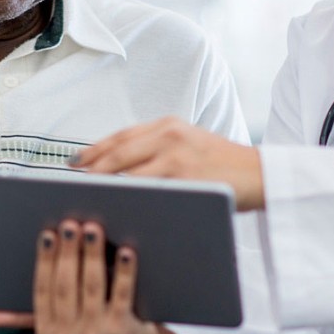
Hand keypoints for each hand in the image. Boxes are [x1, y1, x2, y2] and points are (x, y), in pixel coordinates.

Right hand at [0, 219, 176, 333]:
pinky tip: (125, 252)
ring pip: (92, 288)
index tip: (46, 235)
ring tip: (93, 229)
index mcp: (48, 331)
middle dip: (67, 253)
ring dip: (91, 256)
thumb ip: (22, 318)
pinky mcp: (123, 332)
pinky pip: (122, 298)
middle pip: (66, 287)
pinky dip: (123, 274)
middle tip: (70, 224)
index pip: (42, 292)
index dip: (44, 262)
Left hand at [73, 117, 265, 209]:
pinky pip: (148, 191)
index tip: (74, 162)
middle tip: (71, 185)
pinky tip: (117, 208)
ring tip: (87, 199)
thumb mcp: (189, 144)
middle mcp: (169, 135)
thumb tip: (121, 167)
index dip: (93, 150)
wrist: (262, 174)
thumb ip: (159, 149)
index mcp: (168, 125)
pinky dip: (129, 199)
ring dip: (104, 187)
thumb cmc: (223, 164)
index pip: (120, 136)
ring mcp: (177, 156)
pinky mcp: (185, 178)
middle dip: (91, 170)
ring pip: (128, 173)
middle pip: (117, 153)